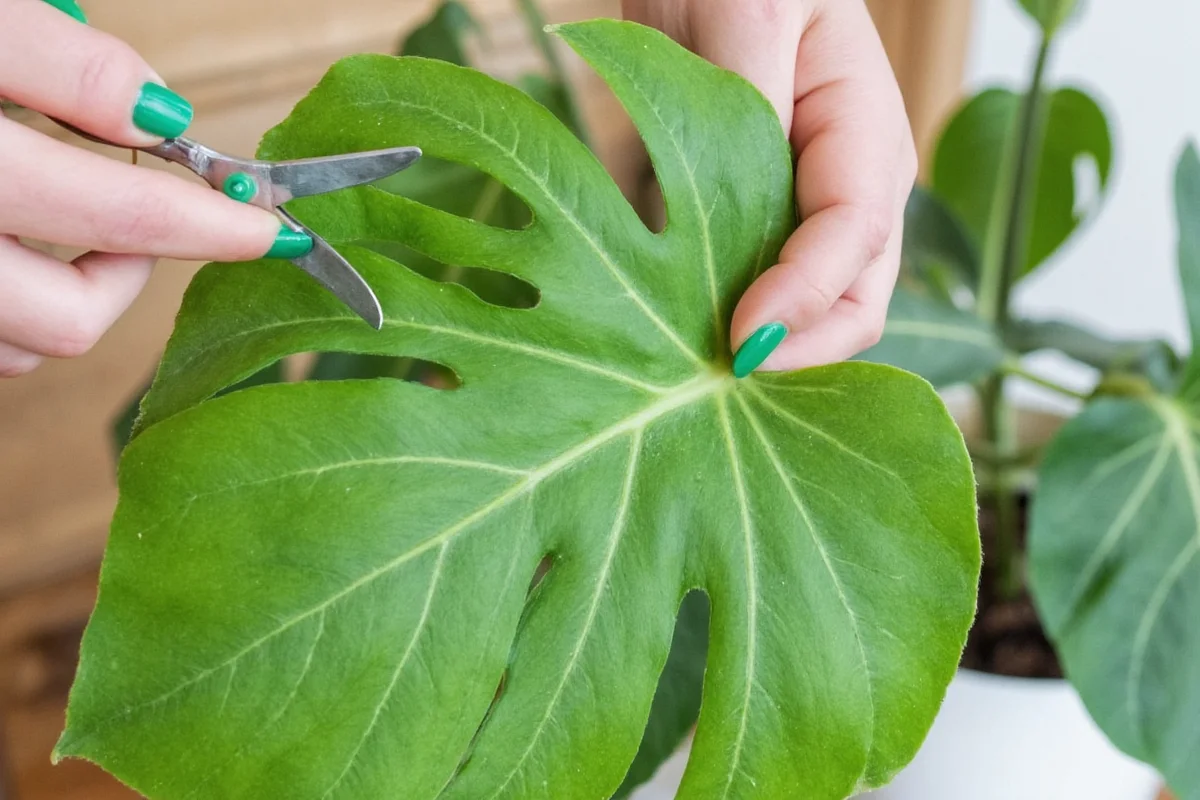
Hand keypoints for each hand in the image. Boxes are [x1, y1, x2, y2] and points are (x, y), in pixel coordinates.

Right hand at [0, 0, 285, 377]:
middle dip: (131, 273)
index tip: (273, 228)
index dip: (213, 227)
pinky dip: (9, 310)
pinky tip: (7, 245)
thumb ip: (60, 64)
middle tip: (146, 210)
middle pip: (69, 321)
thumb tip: (163, 118)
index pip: (119, 215)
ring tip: (66, 222)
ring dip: (68, 297)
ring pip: (17, 346)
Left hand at [623, 0, 916, 375]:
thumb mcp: (753, 16)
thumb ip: (757, 113)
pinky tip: (668, 347)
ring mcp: (798, 213)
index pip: (858, 240)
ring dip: (756, 350)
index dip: (806, 301)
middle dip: (795, 349)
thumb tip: (755, 226)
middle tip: (715, 378)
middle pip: (850, 301)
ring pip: (800, 312)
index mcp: (865, 137)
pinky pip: (744, 292)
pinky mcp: (747, 227)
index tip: (740, 340)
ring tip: (690, 377)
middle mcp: (845, 188)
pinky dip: (716, 325)